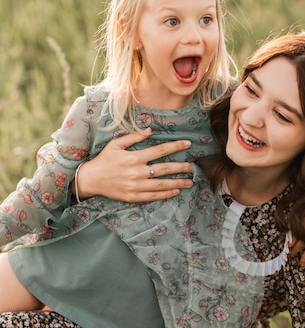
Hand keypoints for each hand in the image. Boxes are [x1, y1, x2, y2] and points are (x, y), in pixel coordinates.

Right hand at [74, 129, 193, 201]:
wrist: (90, 179)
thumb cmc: (104, 159)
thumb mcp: (116, 144)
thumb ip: (134, 137)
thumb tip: (150, 131)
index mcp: (133, 158)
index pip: (159, 151)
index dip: (175, 147)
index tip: (188, 143)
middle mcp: (136, 172)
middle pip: (164, 169)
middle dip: (180, 167)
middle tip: (192, 166)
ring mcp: (135, 186)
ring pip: (161, 185)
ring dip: (177, 183)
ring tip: (190, 182)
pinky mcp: (132, 197)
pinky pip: (152, 196)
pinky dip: (165, 194)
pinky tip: (175, 192)